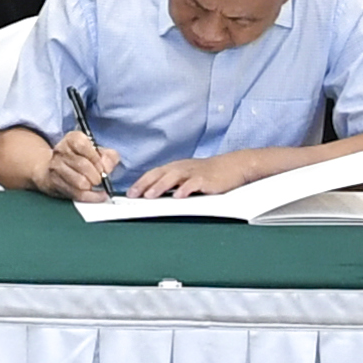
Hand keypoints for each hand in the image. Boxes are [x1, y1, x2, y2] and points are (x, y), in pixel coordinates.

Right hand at [34, 129, 121, 201]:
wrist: (54, 169)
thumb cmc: (81, 159)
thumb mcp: (98, 152)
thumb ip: (109, 156)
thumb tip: (107, 167)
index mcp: (72, 139)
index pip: (83, 146)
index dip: (96, 159)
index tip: (103, 167)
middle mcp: (61, 150)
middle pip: (82, 165)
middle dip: (97, 175)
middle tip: (100, 179)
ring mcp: (55, 166)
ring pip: (79, 182)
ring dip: (92, 186)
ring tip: (94, 185)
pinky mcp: (54, 182)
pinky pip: (76, 194)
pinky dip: (90, 197)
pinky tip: (97, 195)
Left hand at [129, 152, 252, 198]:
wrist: (232, 166)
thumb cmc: (208, 173)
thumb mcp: (187, 176)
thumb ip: (172, 183)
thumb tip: (153, 195)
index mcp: (175, 168)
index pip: (154, 173)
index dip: (141, 182)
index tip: (130, 193)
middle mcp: (181, 168)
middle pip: (159, 174)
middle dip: (145, 184)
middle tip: (134, 195)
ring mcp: (193, 173)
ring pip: (173, 177)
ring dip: (160, 186)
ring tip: (150, 196)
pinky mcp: (206, 179)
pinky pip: (193, 183)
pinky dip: (185, 189)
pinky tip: (178, 196)